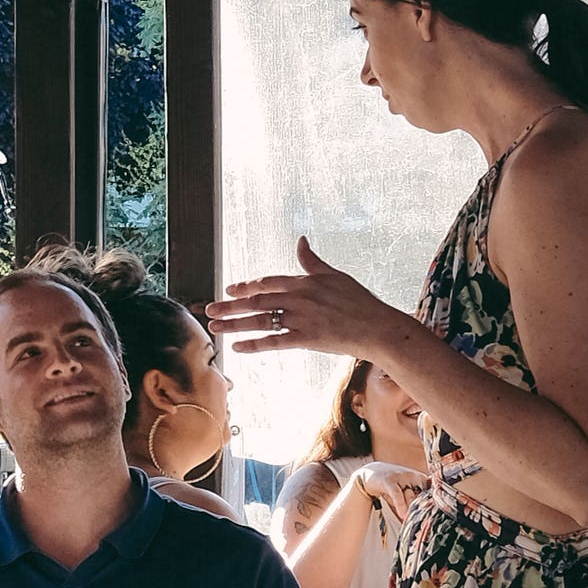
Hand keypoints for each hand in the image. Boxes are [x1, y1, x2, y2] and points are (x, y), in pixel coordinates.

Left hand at [210, 231, 396, 363]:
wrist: (378, 327)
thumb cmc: (359, 301)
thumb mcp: (334, 275)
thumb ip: (312, 261)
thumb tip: (300, 240)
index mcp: (304, 282)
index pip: (267, 282)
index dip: (246, 286)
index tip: (230, 289)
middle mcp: (299, 298)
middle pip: (257, 301)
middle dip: (230, 305)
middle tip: (209, 309)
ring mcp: (302, 319)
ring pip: (260, 321)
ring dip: (235, 324)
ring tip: (215, 327)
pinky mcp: (307, 339)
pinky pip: (274, 342)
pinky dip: (255, 344)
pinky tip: (238, 347)